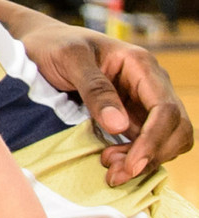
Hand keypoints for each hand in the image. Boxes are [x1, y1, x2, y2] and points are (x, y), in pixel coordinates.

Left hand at [18, 20, 191, 182]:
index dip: (154, 140)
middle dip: (151, 155)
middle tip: (115, 173)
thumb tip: (119, 125)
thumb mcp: (69, 59)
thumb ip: (94, 89)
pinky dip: (135, 158)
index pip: (166, 109)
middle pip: (176, 128)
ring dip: (145, 161)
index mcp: (142, 66)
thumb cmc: (54, 46)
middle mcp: (150, 85)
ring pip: (166, 140)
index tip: (132, 164)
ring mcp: (143, 102)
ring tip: (111, 170)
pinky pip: (147, 143)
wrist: (41, 45)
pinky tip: (111, 163)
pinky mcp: (132, 117)